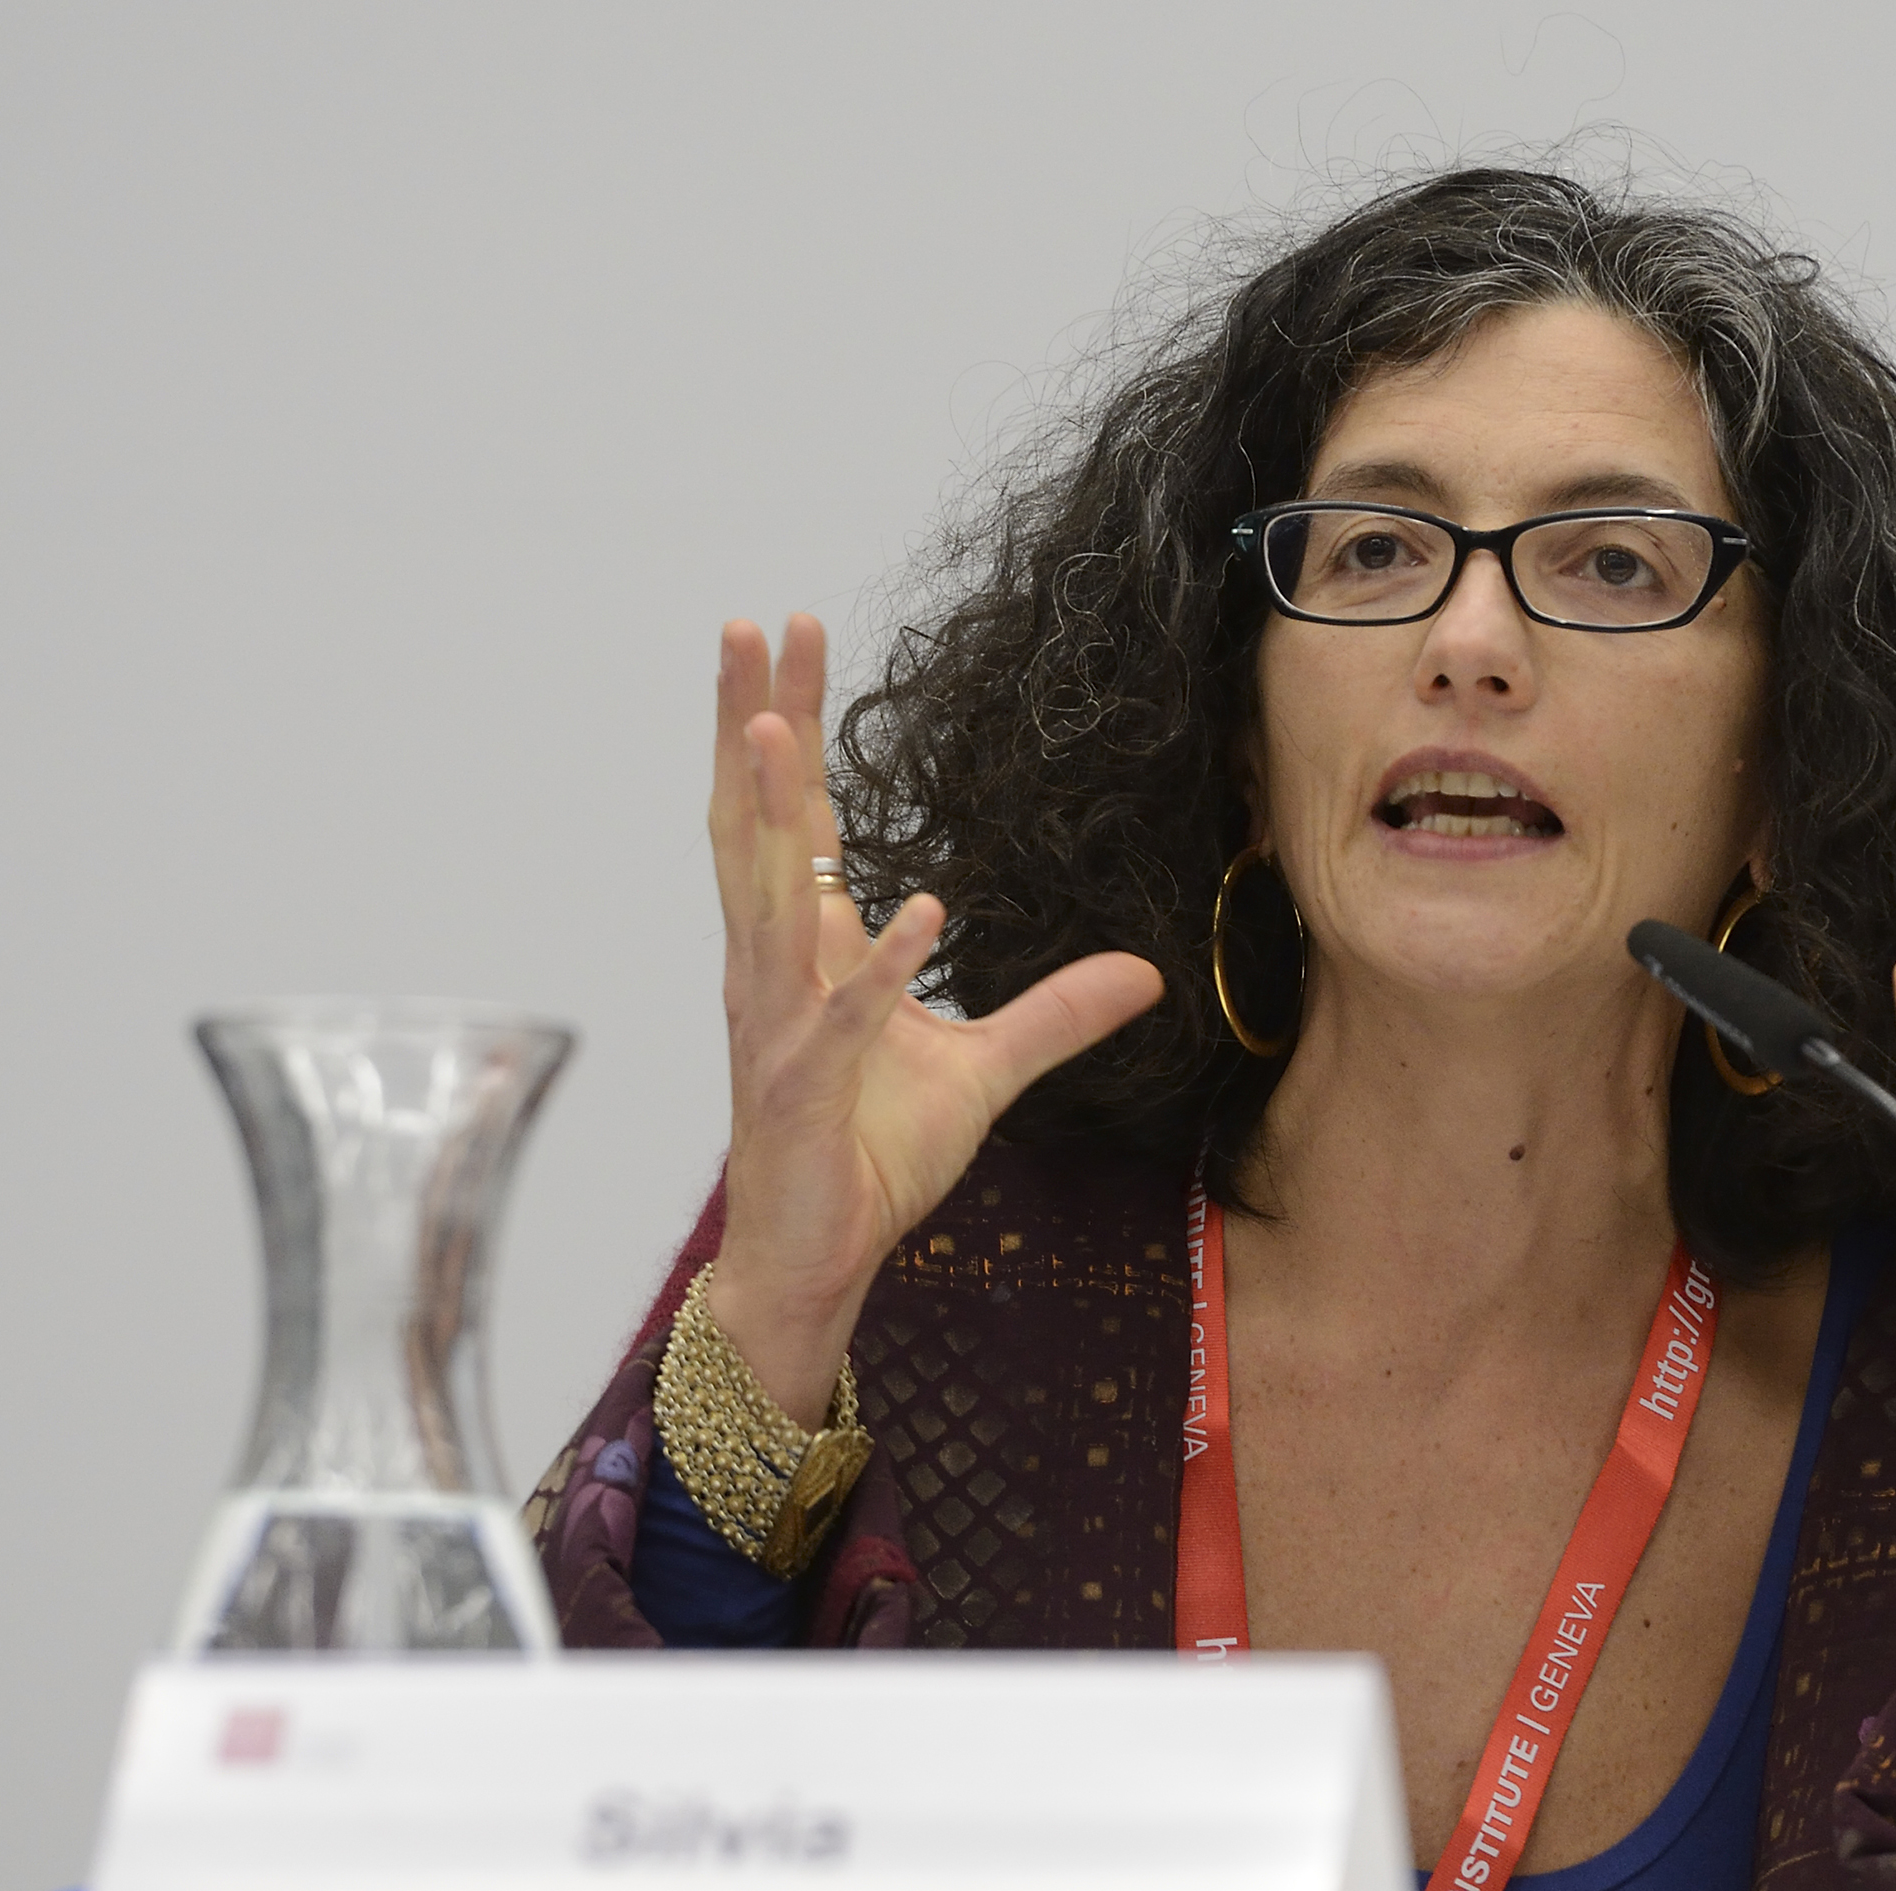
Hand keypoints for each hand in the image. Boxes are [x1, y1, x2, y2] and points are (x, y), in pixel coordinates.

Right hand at [704, 615, 1161, 1417]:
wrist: (815, 1260)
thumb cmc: (870, 1158)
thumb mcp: (987, 1075)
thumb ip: (1058, 1015)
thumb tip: (1144, 971)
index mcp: (808, 951)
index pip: (794, 817)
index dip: (791, 725)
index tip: (794, 633)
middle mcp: (778, 970)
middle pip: (756, 824)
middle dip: (753, 722)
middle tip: (751, 624)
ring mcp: (782, 1025)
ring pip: (765, 898)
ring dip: (767, 811)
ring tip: (767, 726)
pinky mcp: (804, 1088)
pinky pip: (846, 1015)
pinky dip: (879, 965)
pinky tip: (918, 909)